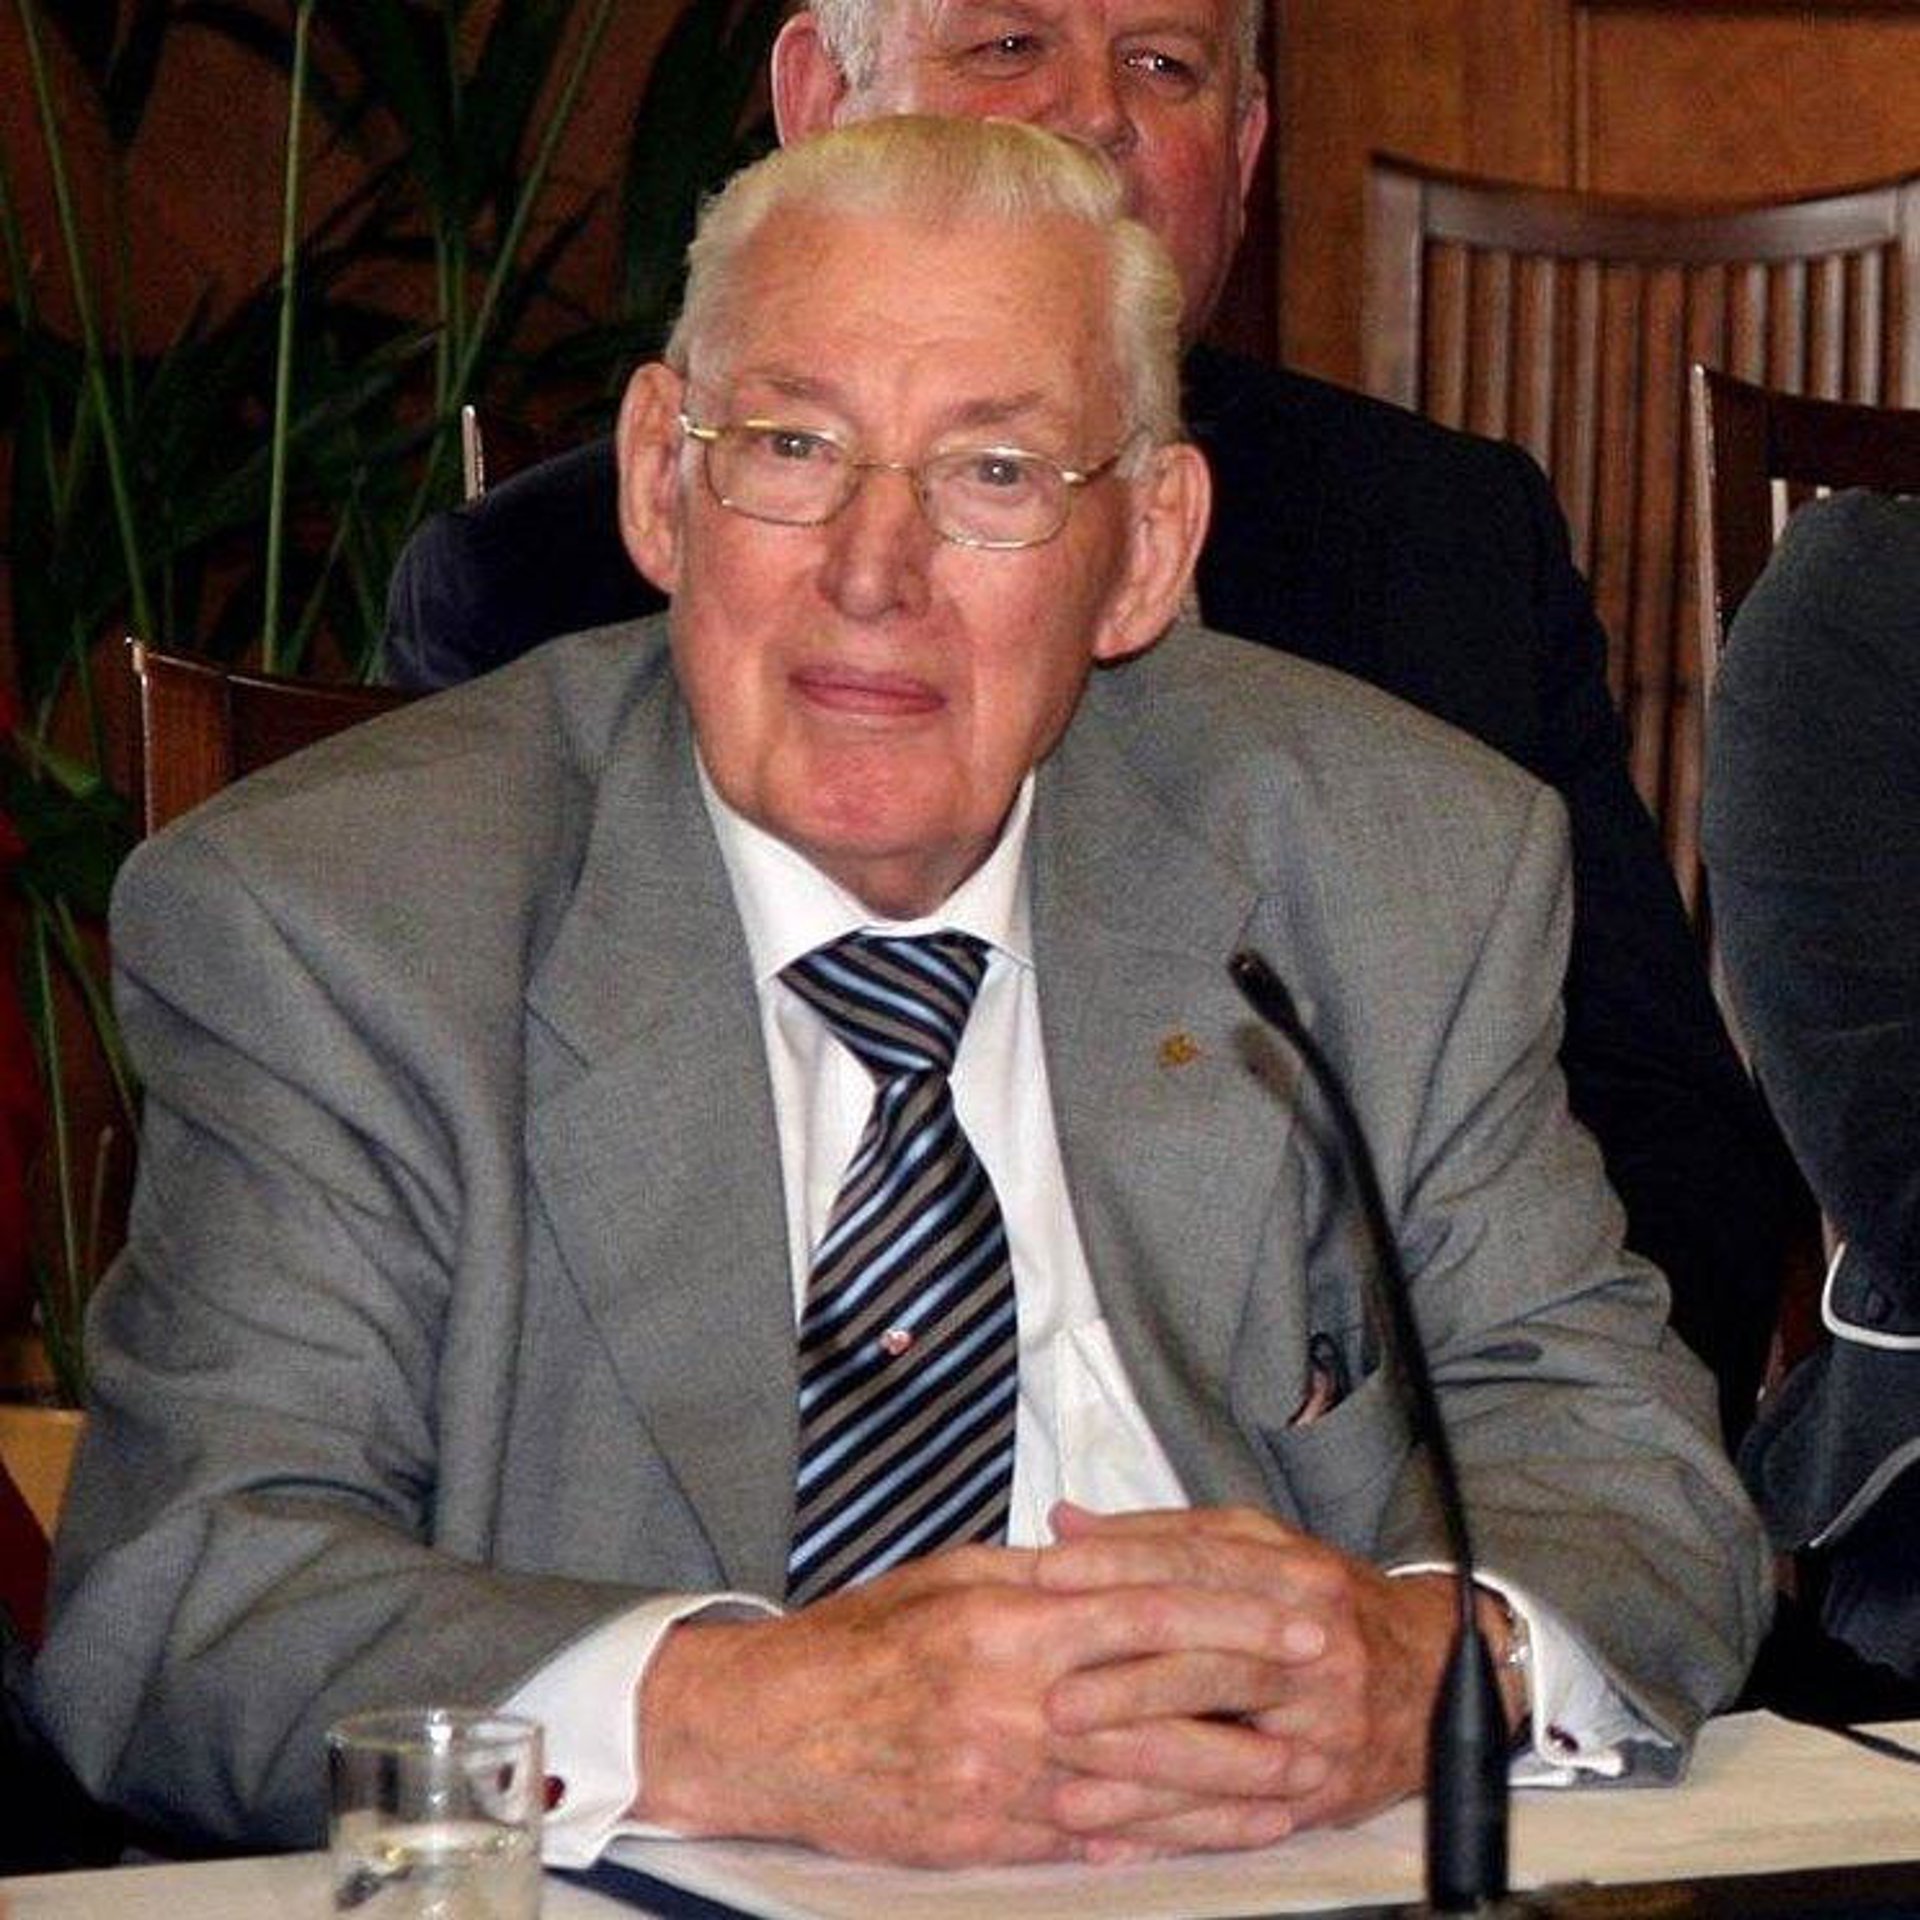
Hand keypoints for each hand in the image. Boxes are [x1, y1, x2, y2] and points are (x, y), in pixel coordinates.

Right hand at [633, 1537, 1335, 1865]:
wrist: (773, 1730)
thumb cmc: (858, 1642)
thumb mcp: (948, 1576)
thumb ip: (1038, 1573)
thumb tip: (1111, 1560)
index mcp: (1008, 1617)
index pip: (1149, 1607)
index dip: (1235, 1615)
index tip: (1297, 1616)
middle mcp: (1015, 1698)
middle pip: (1163, 1702)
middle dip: (1255, 1706)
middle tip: (1327, 1704)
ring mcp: (1005, 1775)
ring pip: (1141, 1784)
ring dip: (1227, 1790)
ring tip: (1295, 1786)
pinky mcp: (989, 1836)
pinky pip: (1090, 1837)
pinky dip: (1157, 1837)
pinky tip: (1210, 1836)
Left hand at [1032, 1504, 1474, 1858]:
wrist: (1436, 1675)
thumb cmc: (1326, 1604)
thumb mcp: (1258, 1548)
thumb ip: (1160, 1535)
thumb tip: (1066, 1522)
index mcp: (1294, 1574)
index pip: (1196, 1565)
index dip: (1119, 1568)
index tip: (1049, 1576)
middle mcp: (1314, 1646)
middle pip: (1212, 1663)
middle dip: (1126, 1685)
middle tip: (1052, 1700)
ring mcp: (1324, 1724)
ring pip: (1225, 1749)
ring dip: (1141, 1775)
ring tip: (1068, 1789)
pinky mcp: (1323, 1790)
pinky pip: (1239, 1819)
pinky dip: (1173, 1832)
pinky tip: (1116, 1841)